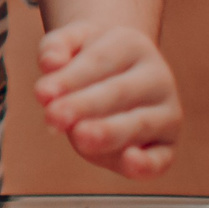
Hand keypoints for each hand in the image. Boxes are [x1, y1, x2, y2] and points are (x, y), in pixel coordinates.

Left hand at [34, 20, 180, 178]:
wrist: (120, 76)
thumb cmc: (88, 61)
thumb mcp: (69, 43)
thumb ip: (55, 47)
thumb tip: (49, 62)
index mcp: (132, 45)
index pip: (99, 61)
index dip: (70, 78)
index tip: (42, 94)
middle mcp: (157, 78)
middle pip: (118, 92)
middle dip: (83, 105)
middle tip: (53, 116)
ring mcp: (166, 112)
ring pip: (139, 123)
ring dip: (109, 131)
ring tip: (80, 135)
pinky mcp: (166, 146)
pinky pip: (161, 158)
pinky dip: (148, 163)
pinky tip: (130, 161)